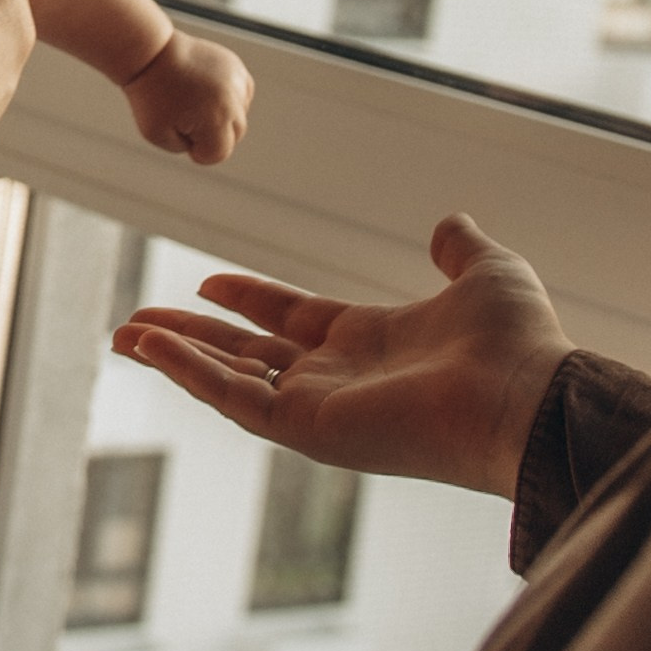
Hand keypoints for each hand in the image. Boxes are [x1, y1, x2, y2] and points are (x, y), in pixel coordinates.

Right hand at [114, 211, 571, 497]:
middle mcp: (337, 379)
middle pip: (244, 355)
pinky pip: (234, 398)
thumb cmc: (518, 344)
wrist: (529, 396)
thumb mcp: (487, 274)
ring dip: (173, 356)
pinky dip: (190, 373)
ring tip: (122, 335)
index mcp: (370, 343)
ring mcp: (319, 408)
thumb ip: (461, 249)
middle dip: (187, 339)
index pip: (291, 321)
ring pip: (227, 380)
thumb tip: (450, 222)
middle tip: (133, 324)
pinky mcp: (308, 429)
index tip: (206, 283)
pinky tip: (153, 347)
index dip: (247, 300)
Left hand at [123, 30, 252, 164]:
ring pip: (240, 115)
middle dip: (210, 134)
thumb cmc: (150, 93)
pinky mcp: (235, 66)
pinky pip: (242, 94)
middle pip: (234, 136)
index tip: (178, 132)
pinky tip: (207, 93)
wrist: (150, 53)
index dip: (197, 150)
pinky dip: (229, 99)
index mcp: (217, 119)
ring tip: (194, 102)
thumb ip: (186, 147)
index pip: (219, 153)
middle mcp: (233, 101)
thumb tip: (205, 143)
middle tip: (183, 116)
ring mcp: (236, 80)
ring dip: (221, 116)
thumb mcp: (157, 134)